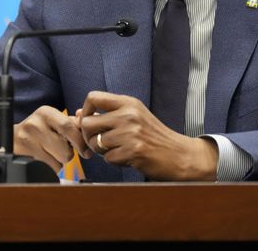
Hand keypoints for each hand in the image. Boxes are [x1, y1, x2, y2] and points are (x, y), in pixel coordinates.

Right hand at [0, 106, 92, 172]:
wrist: (10, 138)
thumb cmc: (39, 129)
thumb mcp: (53, 120)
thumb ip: (74, 122)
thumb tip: (92, 117)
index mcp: (46, 112)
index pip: (69, 127)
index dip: (81, 141)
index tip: (86, 150)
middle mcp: (35, 124)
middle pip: (65, 149)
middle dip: (70, 153)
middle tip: (67, 150)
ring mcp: (27, 141)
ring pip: (60, 160)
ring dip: (61, 160)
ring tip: (52, 152)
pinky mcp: (23, 156)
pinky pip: (50, 169)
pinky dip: (52, 168)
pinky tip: (44, 159)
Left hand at [77, 91, 217, 180]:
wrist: (179, 154)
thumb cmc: (154, 136)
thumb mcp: (134, 116)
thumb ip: (108, 113)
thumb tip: (78, 113)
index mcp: (128, 103)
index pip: (93, 97)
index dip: (85, 111)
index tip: (89, 122)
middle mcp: (129, 115)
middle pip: (87, 123)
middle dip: (88, 136)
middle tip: (98, 142)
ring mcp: (131, 133)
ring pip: (95, 143)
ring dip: (102, 151)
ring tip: (117, 150)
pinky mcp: (133, 151)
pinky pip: (108, 158)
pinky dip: (114, 161)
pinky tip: (127, 158)